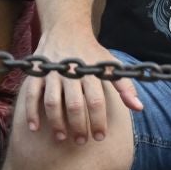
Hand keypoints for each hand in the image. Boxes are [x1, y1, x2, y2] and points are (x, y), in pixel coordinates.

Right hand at [19, 32, 141, 146]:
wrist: (66, 28)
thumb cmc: (91, 51)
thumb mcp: (111, 63)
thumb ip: (125, 86)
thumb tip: (139, 107)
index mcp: (91, 71)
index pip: (96, 100)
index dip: (98, 120)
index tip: (100, 136)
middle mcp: (71, 73)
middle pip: (74, 105)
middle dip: (78, 126)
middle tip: (81, 141)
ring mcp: (52, 73)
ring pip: (52, 103)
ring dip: (56, 123)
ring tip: (62, 137)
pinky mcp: (36, 74)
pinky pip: (31, 96)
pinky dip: (31, 112)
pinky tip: (34, 128)